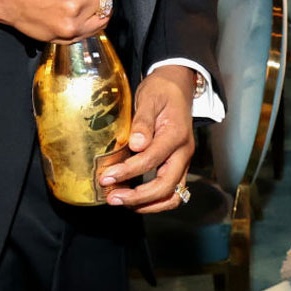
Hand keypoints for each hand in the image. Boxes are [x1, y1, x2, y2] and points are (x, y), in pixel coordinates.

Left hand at [97, 65, 194, 212]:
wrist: (177, 86)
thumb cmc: (161, 90)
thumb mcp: (150, 98)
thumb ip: (143, 121)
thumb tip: (136, 145)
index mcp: (176, 135)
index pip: (152, 159)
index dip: (128, 171)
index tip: (107, 177)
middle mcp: (184, 153)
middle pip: (165, 186)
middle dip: (138, 197)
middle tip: (112, 197)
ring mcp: (183, 161)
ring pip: (172, 195)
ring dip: (147, 204)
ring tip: (121, 202)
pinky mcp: (178, 165)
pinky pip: (171, 192)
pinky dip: (154, 201)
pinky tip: (134, 199)